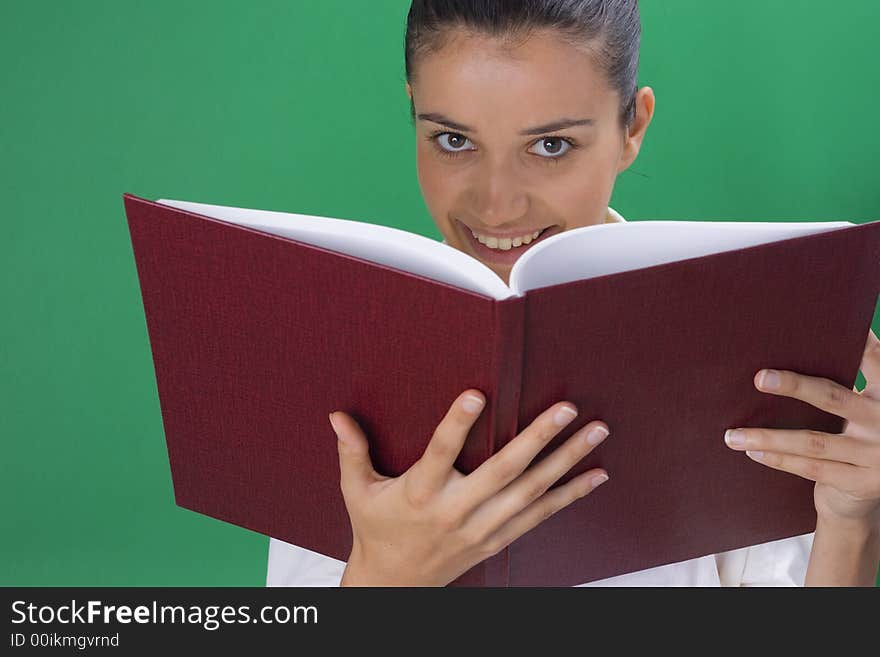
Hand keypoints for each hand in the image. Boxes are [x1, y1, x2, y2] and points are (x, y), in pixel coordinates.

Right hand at [328, 390, 609, 585]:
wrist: (394, 585)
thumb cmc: (375, 530)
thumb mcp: (357, 492)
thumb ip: (352, 452)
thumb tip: (337, 415)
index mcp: (419, 493)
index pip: (439, 453)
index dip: (456, 424)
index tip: (476, 394)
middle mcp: (455, 511)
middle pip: (503, 472)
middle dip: (538, 439)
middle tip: (567, 408)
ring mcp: (482, 528)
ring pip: (531, 493)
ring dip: (567, 462)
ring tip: (596, 432)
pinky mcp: (497, 539)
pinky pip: (540, 516)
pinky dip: (570, 495)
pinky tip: (596, 475)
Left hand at [723, 328, 879, 528]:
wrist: (870, 489)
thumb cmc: (856, 434)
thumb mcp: (865, 402)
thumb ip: (853, 375)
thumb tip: (814, 332)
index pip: (872, 362)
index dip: (857, 345)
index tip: (827, 328)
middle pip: (833, 398)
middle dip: (795, 386)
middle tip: (760, 378)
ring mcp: (874, 455)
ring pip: (813, 442)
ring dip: (768, 437)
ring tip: (732, 435)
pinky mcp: (860, 481)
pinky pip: (812, 468)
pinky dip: (780, 459)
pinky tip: (752, 451)